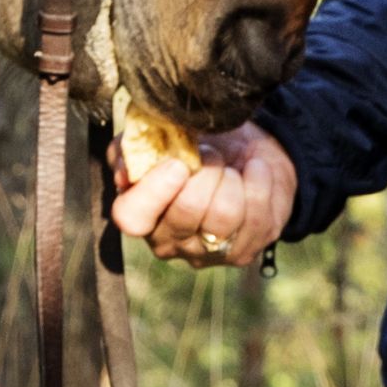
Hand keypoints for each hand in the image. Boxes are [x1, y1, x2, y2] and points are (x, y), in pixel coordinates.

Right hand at [113, 123, 299, 269]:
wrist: (245, 149)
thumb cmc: (197, 143)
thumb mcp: (163, 134)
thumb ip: (136, 145)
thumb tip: (125, 173)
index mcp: (141, 211)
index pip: (131, 217)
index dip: (154, 192)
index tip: (179, 164)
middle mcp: (169, 241)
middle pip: (186, 213)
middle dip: (206, 172)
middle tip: (212, 154)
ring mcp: (207, 252)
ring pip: (224, 216)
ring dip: (233, 178)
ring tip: (232, 167)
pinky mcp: (244, 251)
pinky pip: (258, 218)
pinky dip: (260, 182)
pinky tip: (256, 171)